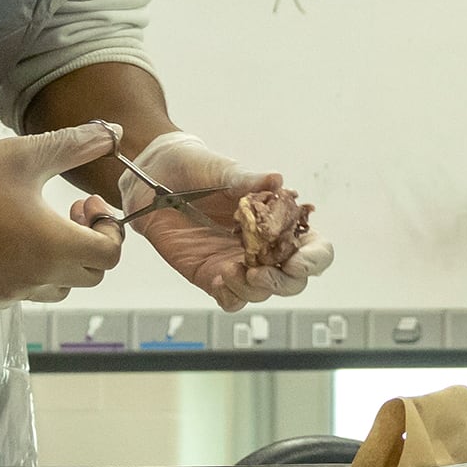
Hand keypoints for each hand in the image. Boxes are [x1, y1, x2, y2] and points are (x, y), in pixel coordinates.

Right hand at [0, 122, 123, 310]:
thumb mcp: (26, 155)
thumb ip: (75, 145)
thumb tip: (114, 133)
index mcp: (54, 247)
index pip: (109, 256)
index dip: (109, 230)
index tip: (86, 207)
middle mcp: (35, 279)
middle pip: (88, 276)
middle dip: (88, 246)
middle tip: (69, 215)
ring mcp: (6, 295)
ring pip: (54, 289)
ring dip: (58, 264)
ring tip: (37, 229)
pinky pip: (16, 294)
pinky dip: (23, 275)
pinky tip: (3, 245)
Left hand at [118, 132, 335, 309]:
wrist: (153, 175)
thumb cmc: (195, 167)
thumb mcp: (223, 170)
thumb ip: (248, 180)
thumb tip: (277, 180)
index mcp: (278, 220)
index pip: (314, 247)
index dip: (314, 259)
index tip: (298, 261)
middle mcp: (264, 246)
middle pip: (293, 280)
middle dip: (283, 282)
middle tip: (259, 272)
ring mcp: (238, 263)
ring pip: (261, 293)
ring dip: (253, 289)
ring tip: (230, 271)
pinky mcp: (210, 274)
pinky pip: (229, 299)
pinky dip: (230, 296)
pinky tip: (219, 278)